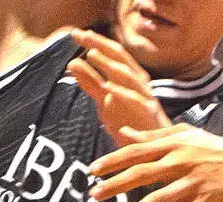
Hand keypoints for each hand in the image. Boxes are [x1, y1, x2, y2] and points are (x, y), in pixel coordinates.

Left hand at [68, 29, 168, 146]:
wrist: (150, 147)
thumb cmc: (129, 120)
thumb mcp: (104, 100)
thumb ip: (91, 83)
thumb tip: (72, 64)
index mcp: (129, 76)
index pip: (111, 54)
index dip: (94, 42)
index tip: (75, 34)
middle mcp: (138, 82)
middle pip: (119, 58)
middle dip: (100, 45)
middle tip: (81, 35)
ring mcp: (144, 95)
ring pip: (128, 76)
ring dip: (108, 64)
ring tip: (91, 54)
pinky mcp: (148, 112)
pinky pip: (135, 101)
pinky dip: (122, 93)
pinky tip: (108, 88)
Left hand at [89, 124, 222, 201]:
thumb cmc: (214, 148)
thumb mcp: (185, 134)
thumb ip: (153, 136)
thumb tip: (125, 132)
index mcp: (174, 146)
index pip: (137, 152)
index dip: (114, 161)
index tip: (93, 170)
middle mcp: (181, 163)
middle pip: (142, 174)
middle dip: (116, 185)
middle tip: (93, 195)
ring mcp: (193, 183)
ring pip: (160, 199)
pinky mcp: (206, 200)